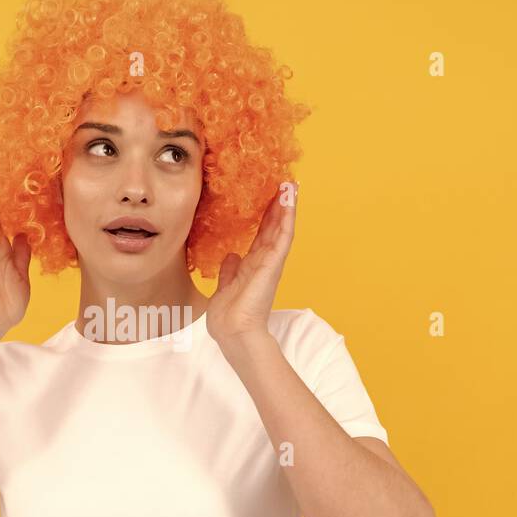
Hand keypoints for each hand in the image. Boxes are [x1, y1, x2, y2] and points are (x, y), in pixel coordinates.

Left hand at [206, 180, 296, 350]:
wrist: (232, 332)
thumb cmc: (229, 317)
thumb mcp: (225, 286)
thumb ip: (230, 271)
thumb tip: (231, 256)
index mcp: (253, 266)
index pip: (262, 235)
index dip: (267, 216)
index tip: (271, 196)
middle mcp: (264, 262)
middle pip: (274, 228)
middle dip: (280, 206)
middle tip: (286, 183)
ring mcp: (270, 263)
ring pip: (281, 229)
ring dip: (287, 207)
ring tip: (291, 185)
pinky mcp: (273, 266)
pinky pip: (282, 238)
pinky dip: (287, 219)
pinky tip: (289, 202)